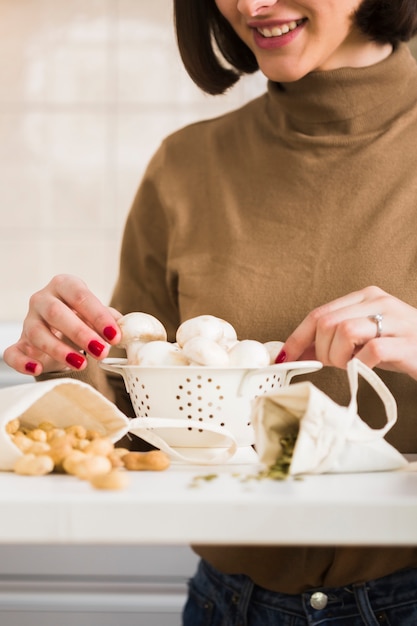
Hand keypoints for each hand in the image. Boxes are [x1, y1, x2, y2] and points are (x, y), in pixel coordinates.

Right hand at [3, 274, 121, 375]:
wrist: (60, 329)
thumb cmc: (82, 318)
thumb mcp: (97, 314)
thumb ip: (112, 320)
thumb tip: (128, 329)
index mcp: (64, 285)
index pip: (80, 296)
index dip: (98, 316)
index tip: (114, 335)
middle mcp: (42, 300)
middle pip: (57, 313)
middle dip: (81, 334)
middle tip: (102, 351)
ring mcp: (28, 321)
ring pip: (37, 334)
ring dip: (59, 350)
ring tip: (81, 364)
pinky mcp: (19, 343)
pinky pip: (13, 352)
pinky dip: (23, 362)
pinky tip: (38, 369)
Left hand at [278, 286, 416, 379]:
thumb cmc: (399, 346)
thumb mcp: (362, 340)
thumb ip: (331, 342)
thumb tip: (293, 352)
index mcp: (365, 297)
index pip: (319, 313)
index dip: (297, 337)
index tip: (284, 356)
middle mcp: (378, 302)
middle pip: (327, 323)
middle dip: (321, 351)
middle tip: (335, 363)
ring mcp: (395, 320)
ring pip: (344, 332)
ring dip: (339, 357)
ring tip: (353, 364)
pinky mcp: (407, 342)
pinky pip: (371, 351)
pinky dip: (362, 365)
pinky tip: (368, 368)